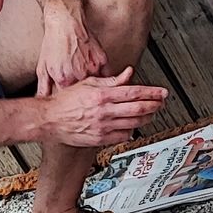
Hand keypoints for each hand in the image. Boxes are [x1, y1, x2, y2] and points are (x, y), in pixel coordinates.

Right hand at [35, 69, 166, 147]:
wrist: (49, 119)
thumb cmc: (66, 101)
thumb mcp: (88, 83)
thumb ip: (111, 80)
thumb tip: (129, 73)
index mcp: (102, 95)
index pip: (133, 92)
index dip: (152, 93)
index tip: (162, 93)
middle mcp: (104, 111)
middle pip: (138, 109)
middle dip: (154, 106)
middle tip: (162, 103)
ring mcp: (102, 126)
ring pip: (133, 123)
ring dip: (146, 118)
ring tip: (152, 113)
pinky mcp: (99, 139)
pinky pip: (122, 136)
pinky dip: (131, 131)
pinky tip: (133, 126)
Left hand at [37, 8, 108, 93]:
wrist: (66, 22)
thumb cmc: (53, 43)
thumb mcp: (43, 66)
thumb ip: (43, 87)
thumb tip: (41, 102)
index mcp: (64, 80)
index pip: (68, 100)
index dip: (68, 101)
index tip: (68, 101)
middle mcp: (79, 75)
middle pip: (84, 95)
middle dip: (82, 97)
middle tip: (79, 94)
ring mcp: (93, 68)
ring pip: (97, 87)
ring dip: (94, 89)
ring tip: (91, 87)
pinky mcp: (102, 60)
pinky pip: (106, 76)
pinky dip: (104, 79)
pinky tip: (100, 79)